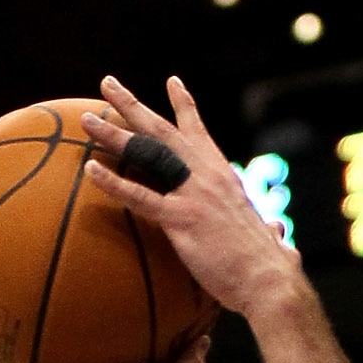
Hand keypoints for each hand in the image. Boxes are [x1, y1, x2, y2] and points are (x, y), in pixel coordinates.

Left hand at [81, 74, 303, 324]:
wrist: (269, 280)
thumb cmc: (267, 266)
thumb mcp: (265, 236)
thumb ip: (264, 229)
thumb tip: (277, 234)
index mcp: (222, 175)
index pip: (199, 132)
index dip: (184, 105)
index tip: (171, 81)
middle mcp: (206, 174)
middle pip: (162, 130)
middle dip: (132, 104)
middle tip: (107, 83)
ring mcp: (193, 194)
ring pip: (146, 153)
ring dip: (113, 134)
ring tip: (85, 120)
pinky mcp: (182, 220)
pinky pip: (140, 197)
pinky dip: (113, 183)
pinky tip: (90, 170)